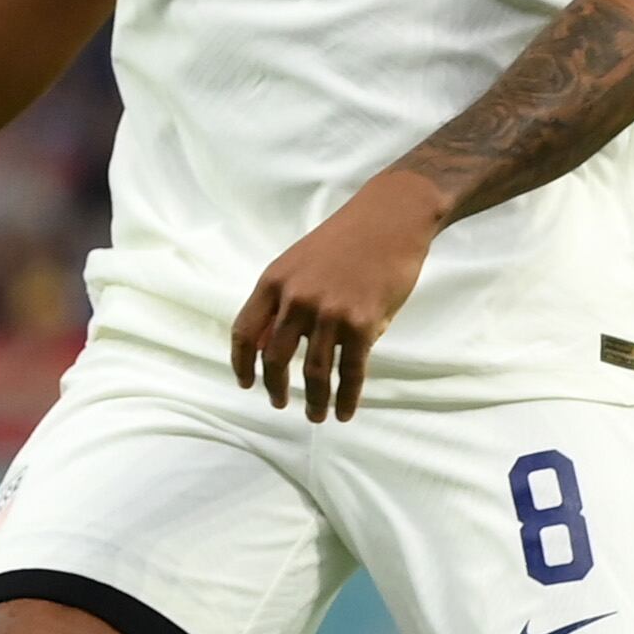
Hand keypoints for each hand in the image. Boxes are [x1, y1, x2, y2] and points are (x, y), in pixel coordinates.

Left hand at [229, 172, 440, 422]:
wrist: (391, 218)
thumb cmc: (347, 239)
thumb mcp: (300, 262)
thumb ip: (284, 300)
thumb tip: (272, 344)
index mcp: (274, 282)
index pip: (245, 332)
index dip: (242, 363)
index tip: (246, 383)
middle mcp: (296, 299)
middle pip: (275, 358)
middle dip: (275, 387)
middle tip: (281, 403)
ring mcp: (330, 312)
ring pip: (313, 370)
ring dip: (314, 400)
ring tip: (317, 416)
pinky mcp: (363, 323)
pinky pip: (350, 371)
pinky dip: (346, 397)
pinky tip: (345, 411)